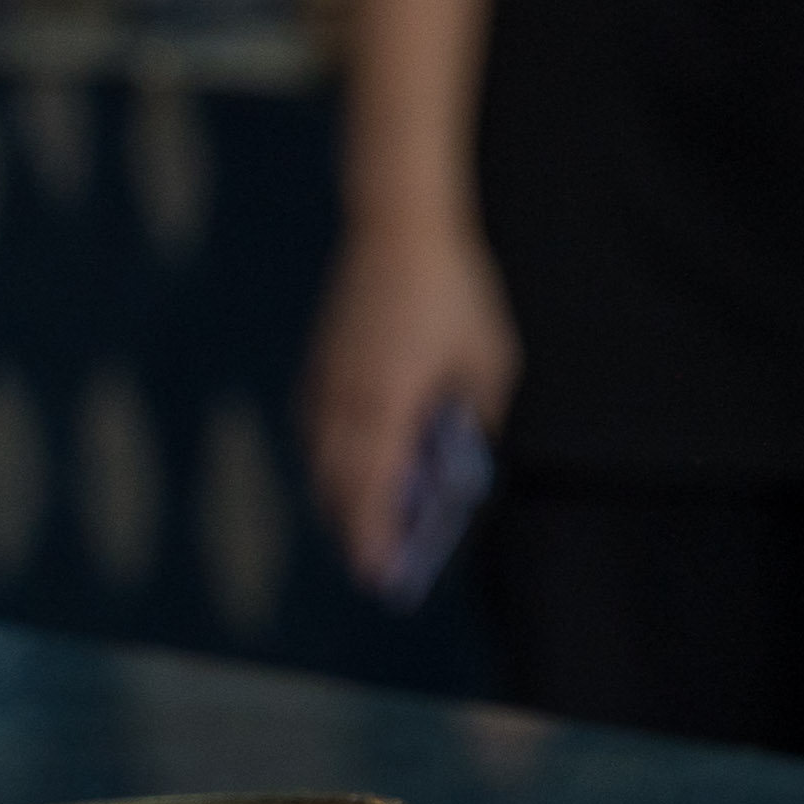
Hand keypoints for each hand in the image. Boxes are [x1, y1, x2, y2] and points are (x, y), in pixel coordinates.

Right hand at [305, 216, 516, 576]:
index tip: (380, 576)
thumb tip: (459, 458)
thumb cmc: (455, 293)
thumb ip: (471, 414)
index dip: (374, 536)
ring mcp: (325, 380)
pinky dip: (328, 459)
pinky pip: (315, 427)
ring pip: (320, 458)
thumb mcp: (487, 359)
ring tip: (362, 528)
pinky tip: (348, 469)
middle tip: (372, 568)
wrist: (397, 227)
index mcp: (390, 403)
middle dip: (353, 530)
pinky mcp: (319, 363)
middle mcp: (346, 399)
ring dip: (337, 497)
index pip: (373, 488)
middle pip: (337, 483)